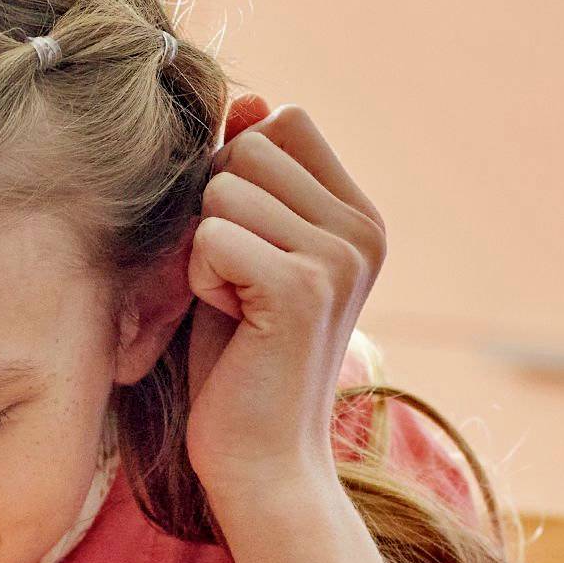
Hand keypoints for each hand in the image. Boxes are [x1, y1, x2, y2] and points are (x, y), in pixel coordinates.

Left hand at [184, 98, 384, 513]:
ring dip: (206, 249)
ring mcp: (340, 256)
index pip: (285, 122)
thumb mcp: (244, 252)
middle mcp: (363, 230)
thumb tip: (247, 98)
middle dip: (219, 210)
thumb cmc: (241, 364)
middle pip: (251, 145)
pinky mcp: (303, 288)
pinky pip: (212, 236)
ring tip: (237, 309)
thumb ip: (251, 179)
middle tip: (238, 285)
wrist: (262, 464)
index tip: (249, 254)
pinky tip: (232, 328)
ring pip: (225, 187)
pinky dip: (200, 281)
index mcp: (360, 216)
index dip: (239, 176)